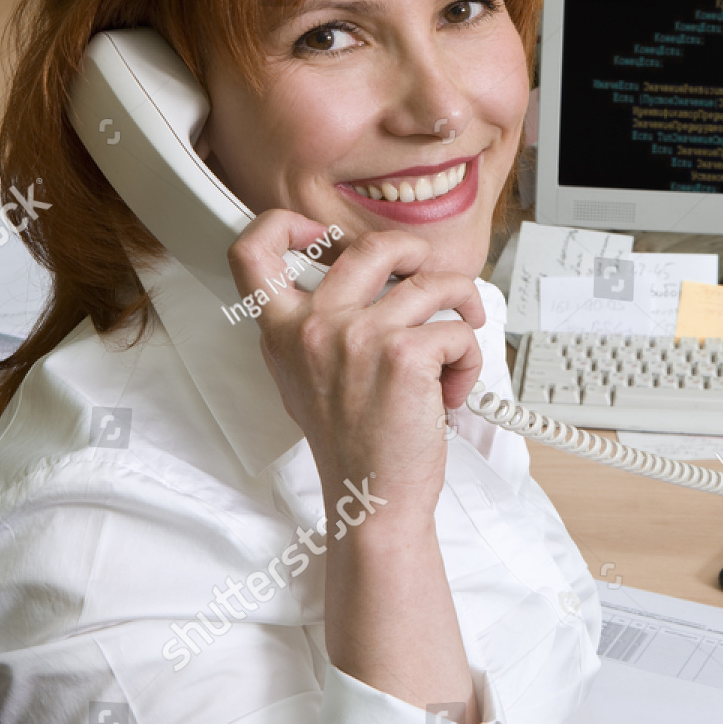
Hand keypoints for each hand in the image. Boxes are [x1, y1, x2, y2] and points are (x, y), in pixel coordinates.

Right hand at [227, 212, 485, 536]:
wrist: (371, 500)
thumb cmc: (351, 443)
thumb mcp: (306, 379)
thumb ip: (315, 326)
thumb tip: (360, 280)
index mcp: (282, 330)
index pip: (252, 249)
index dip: (286, 223)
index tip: (321, 234)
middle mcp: (314, 326)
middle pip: (374, 245)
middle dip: (420, 256)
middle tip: (434, 287)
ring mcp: (358, 337)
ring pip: (435, 284)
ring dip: (461, 311)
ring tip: (456, 350)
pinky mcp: (405, 356)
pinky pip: (458, 329)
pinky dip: (469, 358)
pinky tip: (453, 389)